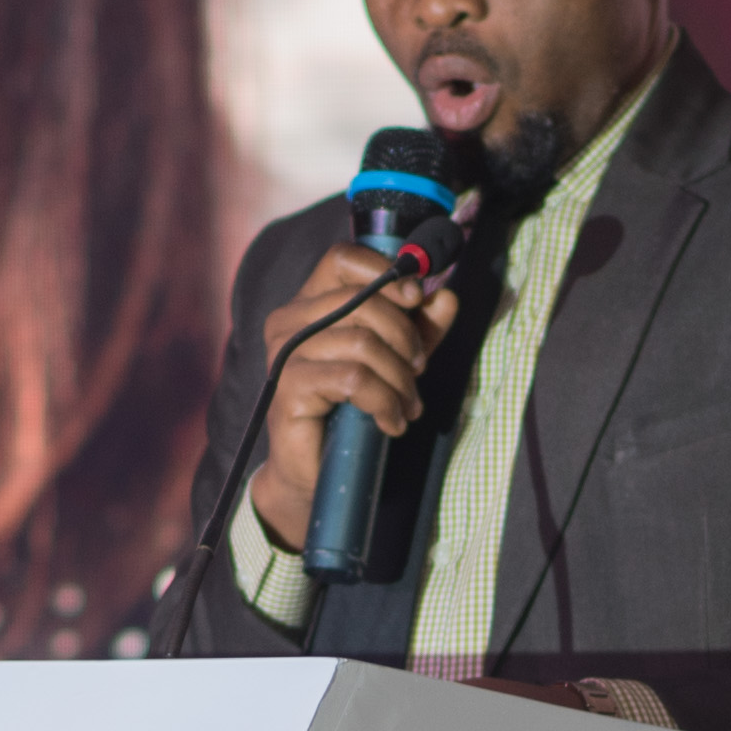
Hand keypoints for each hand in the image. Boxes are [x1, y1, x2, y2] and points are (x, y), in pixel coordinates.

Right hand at [245, 252, 456, 549]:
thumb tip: (446, 297)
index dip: (385, 272)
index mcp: (310, 303)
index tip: (417, 298)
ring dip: (400, 378)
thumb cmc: (350, 410)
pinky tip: (392, 422)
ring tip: (409, 405)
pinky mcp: (288, 388)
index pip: (343, 259)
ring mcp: (284, 354)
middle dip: (405, 337)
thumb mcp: (396, 361)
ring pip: (362, 343)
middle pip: (363, 303)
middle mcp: (290, 321)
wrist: (316, 471)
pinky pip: (353, 379)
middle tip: (419, 371)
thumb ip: (419, 328)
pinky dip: (384, 401)